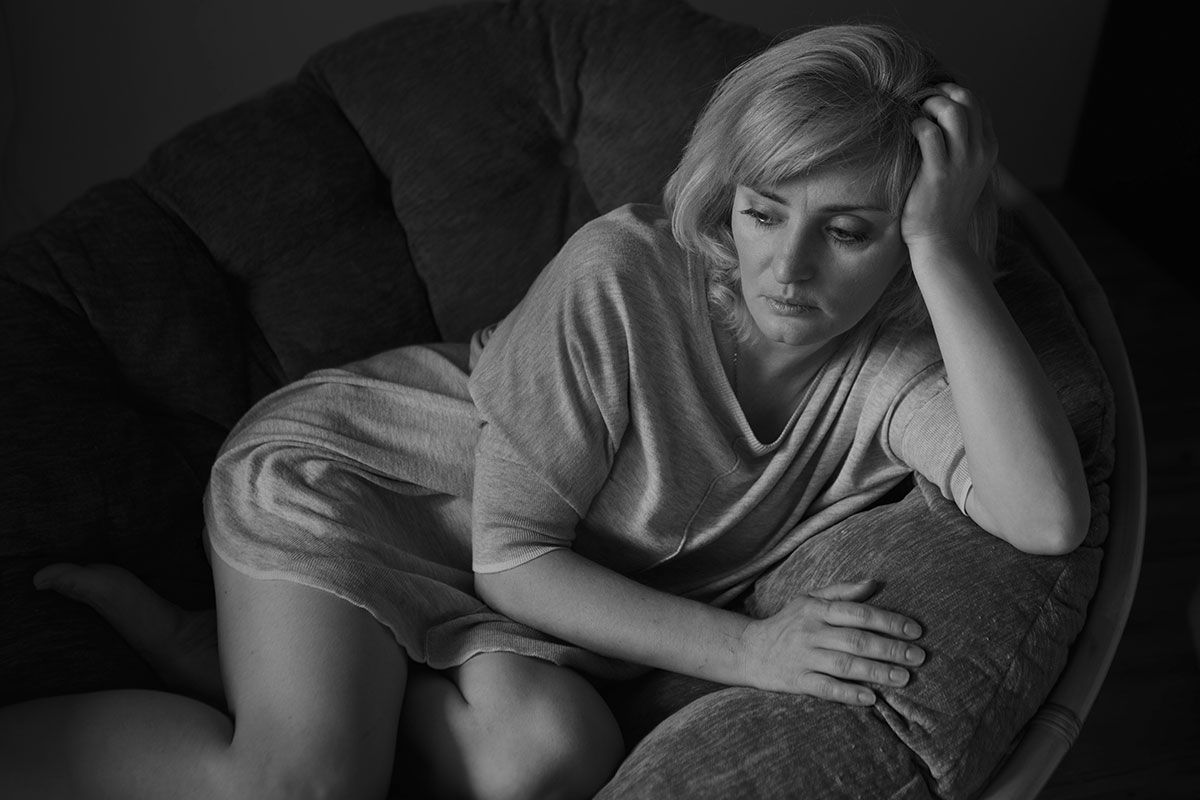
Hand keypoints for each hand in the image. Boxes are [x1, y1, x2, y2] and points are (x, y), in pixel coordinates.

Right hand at [739, 580, 925, 704]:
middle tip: (918, 657)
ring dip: (877, 672)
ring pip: (845, 665)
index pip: (859, 613)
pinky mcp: (797, 681)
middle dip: (891, 649)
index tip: (915, 631)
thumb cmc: (787, 623)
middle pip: (856, 640)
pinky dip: (848, 693)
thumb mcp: (809, 599)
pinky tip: (870, 698)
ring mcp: (803, 657)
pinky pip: (825, 688)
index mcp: (817, 609)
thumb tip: (875, 583)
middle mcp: (811, 631)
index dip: (889, 621)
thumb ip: (842, 591)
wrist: (749, 649)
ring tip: (904, 678)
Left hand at [901, 83, 998, 254]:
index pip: (978, 104)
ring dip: (931, 105)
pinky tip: (909, 133)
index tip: (935, 95)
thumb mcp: (965, 171)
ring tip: (917, 115)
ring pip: (953, 111)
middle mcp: (980, 152)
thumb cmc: (945, 203)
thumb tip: (943, 118)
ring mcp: (961, 162)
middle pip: (968, 100)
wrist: (941, 239)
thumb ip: (963, 144)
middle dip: (942, 92)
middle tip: (922, 101)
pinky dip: (917, 125)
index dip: (955, 92)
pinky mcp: (939, 173)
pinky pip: (929, 133)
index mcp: (988, 148)